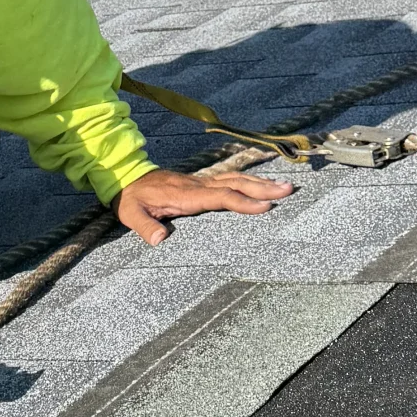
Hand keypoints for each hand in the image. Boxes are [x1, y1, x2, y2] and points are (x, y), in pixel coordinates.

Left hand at [115, 165, 294, 247]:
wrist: (127, 177)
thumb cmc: (131, 199)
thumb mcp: (131, 213)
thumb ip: (145, 226)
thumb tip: (159, 239)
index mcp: (186, 195)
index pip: (221, 197)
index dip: (243, 202)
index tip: (266, 207)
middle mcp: (198, 185)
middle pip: (236, 184)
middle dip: (264, 187)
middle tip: (290, 189)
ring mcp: (201, 182)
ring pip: (236, 179)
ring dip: (262, 182)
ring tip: (286, 185)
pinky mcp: (202, 184)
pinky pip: (230, 180)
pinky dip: (250, 181)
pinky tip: (263, 183)